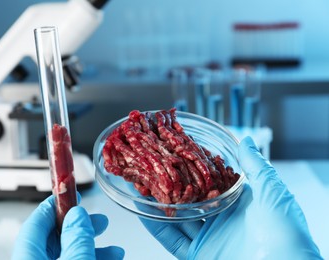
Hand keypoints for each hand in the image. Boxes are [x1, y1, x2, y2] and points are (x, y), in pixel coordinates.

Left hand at [12, 194, 123, 259]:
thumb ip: (76, 237)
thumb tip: (78, 215)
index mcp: (28, 257)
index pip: (36, 222)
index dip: (54, 205)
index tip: (69, 193)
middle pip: (55, 240)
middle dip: (82, 228)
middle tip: (99, 220)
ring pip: (68, 255)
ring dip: (93, 247)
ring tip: (115, 250)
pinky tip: (110, 259)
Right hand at [140, 136, 321, 258]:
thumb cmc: (283, 229)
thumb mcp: (271, 190)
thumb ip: (255, 165)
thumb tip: (245, 140)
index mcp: (239, 202)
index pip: (210, 180)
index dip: (193, 168)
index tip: (176, 154)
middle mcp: (222, 218)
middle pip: (190, 199)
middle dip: (171, 185)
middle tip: (153, 169)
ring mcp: (209, 236)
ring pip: (177, 218)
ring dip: (158, 203)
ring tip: (141, 185)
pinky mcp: (198, 255)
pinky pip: (172, 239)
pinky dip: (156, 226)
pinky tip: (143, 210)